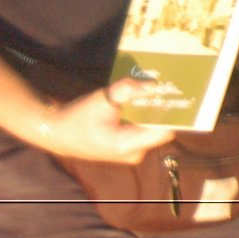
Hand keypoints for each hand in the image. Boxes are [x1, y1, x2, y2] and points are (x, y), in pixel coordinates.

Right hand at [34, 79, 174, 163]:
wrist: (56, 132)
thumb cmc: (78, 117)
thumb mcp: (102, 99)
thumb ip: (127, 90)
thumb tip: (154, 85)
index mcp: (128, 145)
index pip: (165, 130)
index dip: (175, 112)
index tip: (182, 93)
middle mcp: (134, 152)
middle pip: (161, 128)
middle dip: (166, 107)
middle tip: (173, 84)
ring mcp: (131, 151)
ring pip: (153, 127)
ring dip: (155, 109)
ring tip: (161, 87)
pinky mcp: (127, 146)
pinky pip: (144, 128)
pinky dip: (145, 114)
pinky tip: (145, 97)